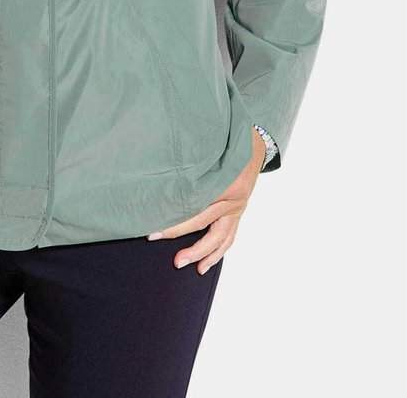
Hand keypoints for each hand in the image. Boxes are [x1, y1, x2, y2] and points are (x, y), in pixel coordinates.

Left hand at [144, 126, 266, 272]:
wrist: (253, 144)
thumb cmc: (227, 142)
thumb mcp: (208, 148)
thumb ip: (190, 160)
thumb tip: (160, 169)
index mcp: (223, 181)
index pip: (193, 204)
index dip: (173, 217)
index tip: (153, 226)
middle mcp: (231, 197)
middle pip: (203, 222)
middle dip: (180, 236)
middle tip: (157, 240)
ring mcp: (236, 208)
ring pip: (219, 238)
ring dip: (201, 253)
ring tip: (183, 263)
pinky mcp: (238, 213)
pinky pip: (228, 238)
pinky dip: (217, 252)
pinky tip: (205, 264)